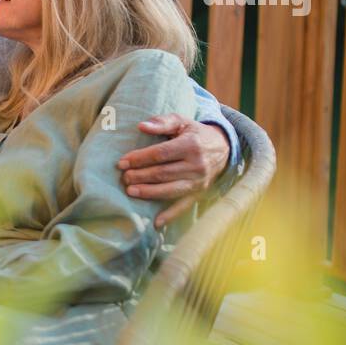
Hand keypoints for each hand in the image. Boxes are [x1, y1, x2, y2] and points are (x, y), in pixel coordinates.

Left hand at [117, 114, 229, 228]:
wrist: (223, 147)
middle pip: (163, 173)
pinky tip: (156, 223)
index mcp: (191, 145)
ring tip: (130, 191)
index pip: (160, 154)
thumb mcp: (182, 122)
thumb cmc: (195, 133)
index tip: (122, 163)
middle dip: (140, 176)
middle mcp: (197, 165)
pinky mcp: (200, 193)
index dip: (139, 159)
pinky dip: (171, 215)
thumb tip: (141, 126)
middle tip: (123, 178)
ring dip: (149, 193)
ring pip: (171, 190)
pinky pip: (184, 206)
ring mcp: (199, 182)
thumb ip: (162, 122)